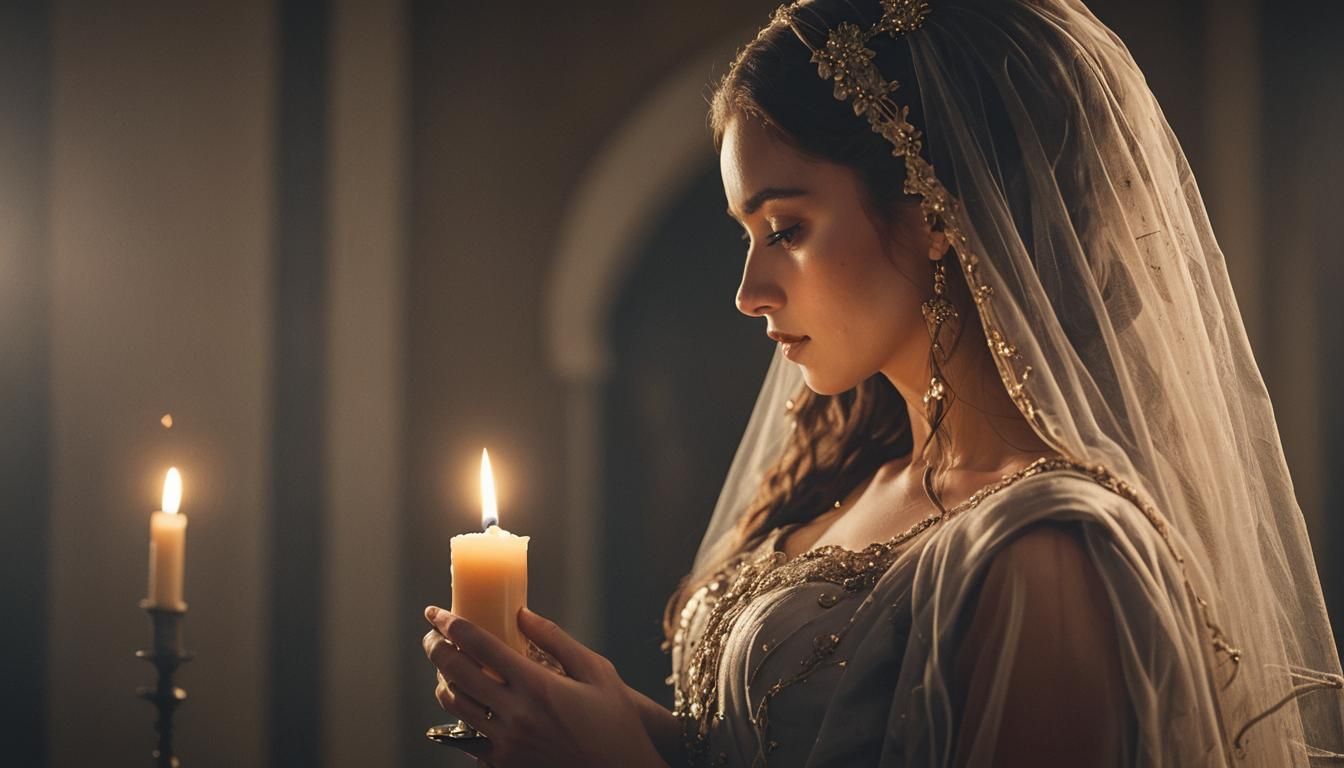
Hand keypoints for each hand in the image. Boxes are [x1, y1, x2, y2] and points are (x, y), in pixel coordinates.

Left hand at [422, 606, 668, 767]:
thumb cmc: (615, 723)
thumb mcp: (597, 672)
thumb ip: (556, 640)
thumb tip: (522, 614)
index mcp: (537, 685)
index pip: (479, 645)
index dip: (451, 624)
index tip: (437, 612)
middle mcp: (515, 714)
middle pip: (456, 672)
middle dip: (435, 647)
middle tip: (432, 635)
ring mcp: (505, 743)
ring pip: (454, 704)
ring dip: (442, 680)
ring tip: (446, 667)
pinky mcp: (503, 764)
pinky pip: (467, 735)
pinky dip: (460, 714)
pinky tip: (465, 701)